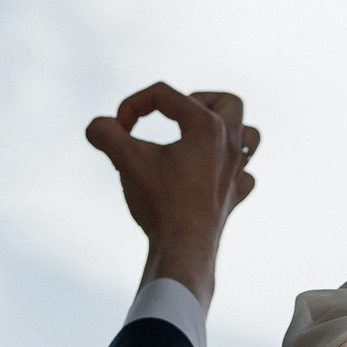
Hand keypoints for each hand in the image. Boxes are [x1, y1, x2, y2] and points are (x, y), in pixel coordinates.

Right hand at [84, 85, 258, 307]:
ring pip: (249, 137)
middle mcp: (230, 146)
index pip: (166, 95)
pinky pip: (244, 174)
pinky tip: (207, 177)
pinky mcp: (234, 197)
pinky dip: (229, 170)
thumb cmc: (160, 202)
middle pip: (228, 102)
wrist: (182, 251)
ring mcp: (236, 173)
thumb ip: (105, 133)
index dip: (133, 104)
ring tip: (198, 140)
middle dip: (198, 100)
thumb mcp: (126, 160)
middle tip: (173, 117)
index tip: (118, 129)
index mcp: (208, 126)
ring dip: (226, 132)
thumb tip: (97, 127)